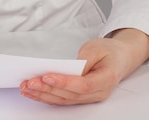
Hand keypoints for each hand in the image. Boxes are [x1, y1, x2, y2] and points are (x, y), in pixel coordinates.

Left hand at [19, 28, 148, 104]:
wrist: (121, 57)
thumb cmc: (110, 50)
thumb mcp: (97, 47)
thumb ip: (84, 59)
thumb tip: (67, 69)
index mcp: (106, 79)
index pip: (82, 85)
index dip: (63, 82)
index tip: (46, 76)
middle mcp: (98, 93)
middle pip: (69, 95)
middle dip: (47, 89)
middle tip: (29, 82)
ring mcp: (90, 98)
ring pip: (64, 100)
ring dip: (44, 95)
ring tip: (26, 88)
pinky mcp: (82, 98)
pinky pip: (63, 99)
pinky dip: (47, 97)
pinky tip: (34, 93)